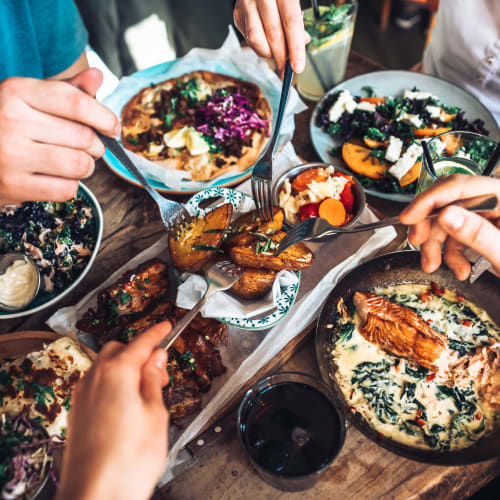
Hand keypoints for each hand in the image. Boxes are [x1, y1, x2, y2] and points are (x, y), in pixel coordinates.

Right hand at [0, 68, 119, 204]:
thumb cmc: (10, 125)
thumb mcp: (32, 100)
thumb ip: (68, 90)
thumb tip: (97, 75)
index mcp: (16, 92)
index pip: (76, 103)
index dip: (104, 117)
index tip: (113, 128)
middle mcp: (10, 120)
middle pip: (83, 136)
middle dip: (95, 145)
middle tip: (88, 148)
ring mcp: (10, 155)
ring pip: (79, 164)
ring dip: (86, 166)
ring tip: (74, 163)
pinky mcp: (14, 185)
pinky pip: (67, 189)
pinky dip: (70, 186)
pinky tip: (56, 178)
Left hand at [56, 322, 170, 499]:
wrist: (95, 496)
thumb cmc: (127, 461)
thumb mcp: (155, 413)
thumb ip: (153, 379)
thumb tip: (156, 358)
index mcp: (117, 372)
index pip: (141, 342)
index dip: (157, 332)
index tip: (166, 325)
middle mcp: (94, 379)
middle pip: (119, 350)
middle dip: (140, 354)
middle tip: (160, 371)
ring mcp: (82, 396)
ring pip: (105, 367)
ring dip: (125, 369)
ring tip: (146, 392)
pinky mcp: (76, 413)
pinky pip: (96, 385)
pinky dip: (113, 384)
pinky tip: (127, 405)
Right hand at [234, 0, 308, 74]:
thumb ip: (297, 19)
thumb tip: (302, 42)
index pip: (290, 23)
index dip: (295, 48)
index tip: (298, 67)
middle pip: (273, 34)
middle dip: (281, 57)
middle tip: (287, 71)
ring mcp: (246, 4)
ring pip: (256, 40)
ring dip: (269, 54)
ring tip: (277, 57)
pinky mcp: (237, 14)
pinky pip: (248, 39)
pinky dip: (260, 47)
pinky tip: (267, 45)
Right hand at [400, 174, 499, 279]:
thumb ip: (479, 235)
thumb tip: (446, 215)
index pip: (461, 187)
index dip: (430, 200)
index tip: (409, 218)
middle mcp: (497, 202)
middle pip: (449, 201)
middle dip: (430, 225)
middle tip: (418, 244)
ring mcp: (489, 216)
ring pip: (447, 220)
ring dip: (436, 245)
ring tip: (435, 266)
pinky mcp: (484, 230)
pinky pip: (455, 235)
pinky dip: (449, 253)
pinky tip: (458, 269)